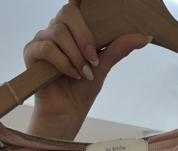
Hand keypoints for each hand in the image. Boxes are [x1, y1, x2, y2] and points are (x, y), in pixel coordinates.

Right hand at [25, 0, 151, 139]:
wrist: (67, 113)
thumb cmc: (83, 88)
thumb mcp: (104, 65)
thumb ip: (119, 48)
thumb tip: (145, 37)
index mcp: (74, 27)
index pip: (76, 3)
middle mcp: (57, 28)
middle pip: (68, 12)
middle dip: (85, 36)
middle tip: (94, 59)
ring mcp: (42, 39)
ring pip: (58, 32)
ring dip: (75, 54)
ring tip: (83, 73)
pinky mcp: (31, 53)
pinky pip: (46, 48)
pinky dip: (62, 62)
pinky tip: (72, 74)